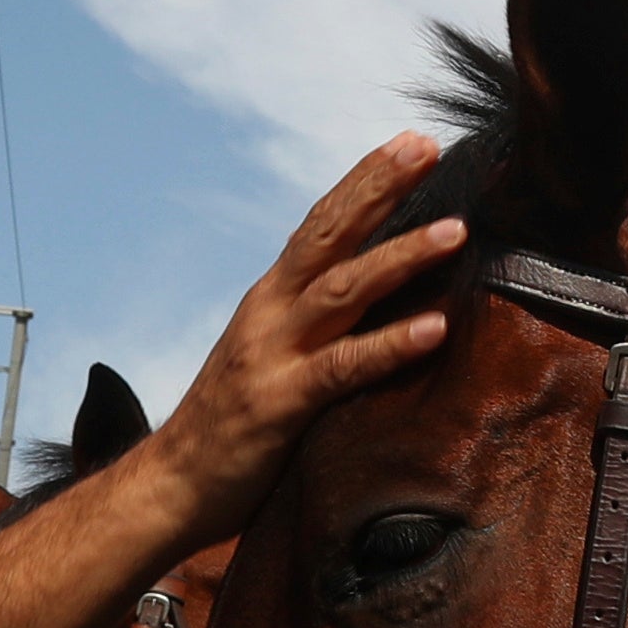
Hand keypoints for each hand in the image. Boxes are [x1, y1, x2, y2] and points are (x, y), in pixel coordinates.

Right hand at [129, 135, 467, 538]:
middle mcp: (270, 311)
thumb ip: (314, 324)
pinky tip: (435, 330)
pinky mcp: (281, 403)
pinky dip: (391, 345)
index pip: (322, 222)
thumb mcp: (273, 355)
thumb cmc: (234, 424)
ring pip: (343, 290)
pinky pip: (344, 367)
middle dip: (380, 187)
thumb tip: (378, 296)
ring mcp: (273, 353)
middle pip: (329, 233)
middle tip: (426, 146)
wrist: (171, 485)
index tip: (412, 142)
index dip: (365, 180)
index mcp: (271, 296)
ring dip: (401, 257)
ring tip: (456, 233)